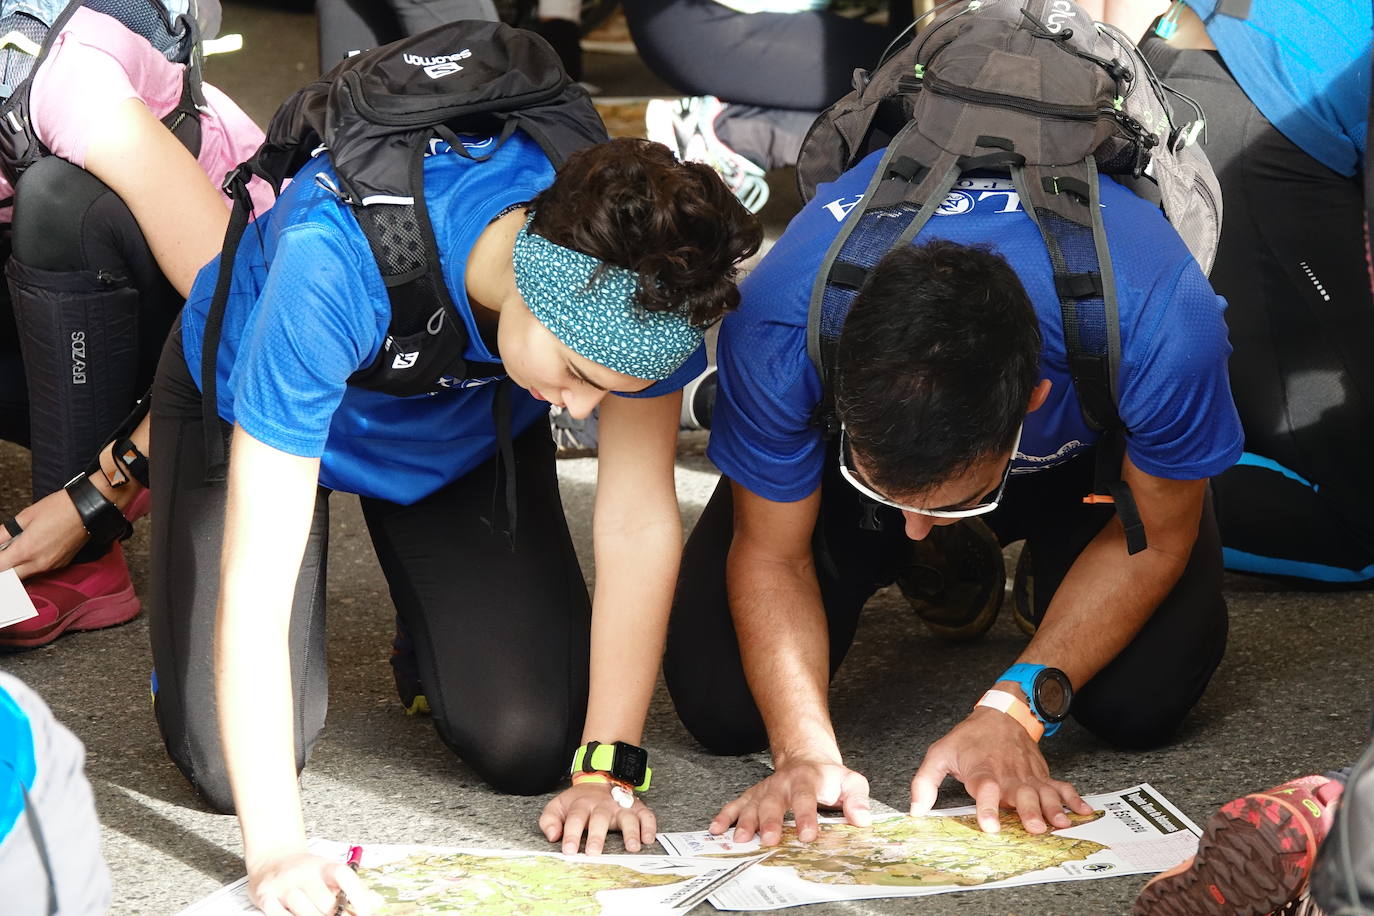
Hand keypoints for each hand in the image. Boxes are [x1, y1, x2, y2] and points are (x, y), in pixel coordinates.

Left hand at [0, 487, 90, 578]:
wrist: (86, 509)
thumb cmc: (60, 508)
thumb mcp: (25, 517)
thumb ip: (4, 533)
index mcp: (26, 550)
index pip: (0, 567)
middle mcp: (39, 562)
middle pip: (11, 577)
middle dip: (5, 568)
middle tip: (5, 555)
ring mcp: (51, 565)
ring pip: (27, 575)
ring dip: (18, 568)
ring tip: (19, 551)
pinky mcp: (62, 564)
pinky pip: (41, 570)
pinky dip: (34, 564)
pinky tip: (34, 551)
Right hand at [247, 850, 376, 915]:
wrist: (272, 859)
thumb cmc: (306, 873)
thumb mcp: (330, 874)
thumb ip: (354, 889)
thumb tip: (377, 902)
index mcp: (324, 866)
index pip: (344, 875)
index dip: (359, 895)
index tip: (366, 912)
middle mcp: (304, 873)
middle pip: (325, 901)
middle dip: (333, 915)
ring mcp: (284, 885)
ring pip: (302, 908)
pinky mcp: (265, 896)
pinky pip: (278, 915)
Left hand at [539, 782, 657, 854]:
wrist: (600, 777)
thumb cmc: (579, 801)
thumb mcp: (558, 806)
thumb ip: (549, 820)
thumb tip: (552, 837)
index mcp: (581, 805)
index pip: (575, 819)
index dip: (572, 835)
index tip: (569, 851)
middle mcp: (602, 805)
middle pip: (600, 819)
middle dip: (597, 836)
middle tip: (594, 853)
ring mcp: (621, 806)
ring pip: (627, 817)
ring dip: (630, 832)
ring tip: (631, 847)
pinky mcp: (636, 807)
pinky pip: (646, 815)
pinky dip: (649, 826)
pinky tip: (648, 839)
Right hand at [710, 756, 870, 845]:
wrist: (805, 757)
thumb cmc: (828, 777)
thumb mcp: (851, 782)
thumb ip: (857, 799)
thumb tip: (862, 819)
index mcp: (807, 780)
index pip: (806, 798)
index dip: (806, 817)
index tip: (807, 835)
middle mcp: (782, 784)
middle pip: (774, 802)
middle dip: (770, 822)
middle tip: (769, 840)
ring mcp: (765, 790)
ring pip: (752, 805)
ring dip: (745, 822)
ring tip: (740, 840)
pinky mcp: (753, 795)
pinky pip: (736, 804)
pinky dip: (724, 816)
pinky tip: (717, 829)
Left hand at [909, 708, 1090, 833]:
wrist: (1001, 715)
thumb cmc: (969, 739)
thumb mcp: (940, 754)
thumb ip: (925, 782)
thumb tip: (916, 811)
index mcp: (982, 771)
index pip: (985, 790)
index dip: (988, 807)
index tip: (991, 825)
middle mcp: (1008, 775)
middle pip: (1020, 794)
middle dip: (1028, 812)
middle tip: (1035, 829)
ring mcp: (1028, 776)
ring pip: (1044, 793)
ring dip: (1054, 808)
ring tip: (1061, 824)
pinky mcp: (1042, 776)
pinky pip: (1061, 787)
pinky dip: (1074, 799)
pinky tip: (1084, 812)